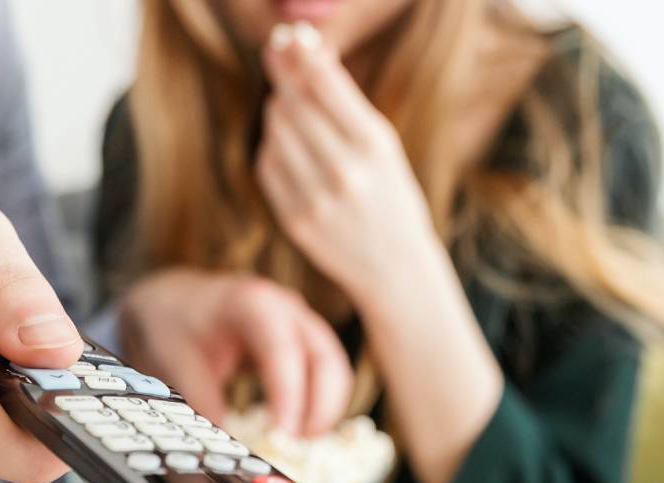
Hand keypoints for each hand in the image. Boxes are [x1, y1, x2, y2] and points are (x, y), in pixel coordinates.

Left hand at [118, 269, 350, 436]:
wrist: (174, 299)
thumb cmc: (175, 322)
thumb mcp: (177, 360)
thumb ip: (201, 401)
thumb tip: (222, 446)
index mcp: (253, 303)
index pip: (283, 350)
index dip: (289, 395)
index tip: (283, 435)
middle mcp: (287, 310)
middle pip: (326, 361)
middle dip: (320, 409)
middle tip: (295, 447)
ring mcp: (301, 324)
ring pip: (334, 370)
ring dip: (324, 411)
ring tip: (295, 444)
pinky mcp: (304, 343)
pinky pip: (326, 375)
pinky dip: (319, 405)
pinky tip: (296, 430)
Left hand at [257, 23, 446, 302]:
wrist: (395, 266)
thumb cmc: (391, 195)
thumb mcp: (382, 144)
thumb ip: (344, 102)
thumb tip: (306, 52)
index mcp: (374, 144)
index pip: (323, 82)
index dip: (301, 53)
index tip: (289, 36)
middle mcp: (343, 170)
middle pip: (293, 102)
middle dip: (283, 72)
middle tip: (276, 50)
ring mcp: (315, 198)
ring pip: (276, 129)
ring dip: (280, 108)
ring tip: (292, 103)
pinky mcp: (293, 218)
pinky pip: (268, 164)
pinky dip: (274, 145)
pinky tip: (288, 142)